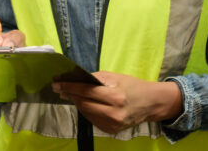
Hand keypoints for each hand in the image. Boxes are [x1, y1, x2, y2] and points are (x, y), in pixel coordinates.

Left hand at [52, 71, 182, 134]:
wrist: (150, 103)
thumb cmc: (132, 86)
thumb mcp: (115, 77)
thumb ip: (95, 78)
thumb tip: (75, 79)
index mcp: (115, 97)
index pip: (86, 91)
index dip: (69, 87)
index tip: (57, 83)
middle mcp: (114, 113)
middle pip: (84, 104)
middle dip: (70, 94)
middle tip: (59, 88)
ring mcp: (113, 125)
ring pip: (86, 113)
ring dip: (77, 103)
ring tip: (70, 94)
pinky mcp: (112, 131)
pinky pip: (93, 119)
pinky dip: (86, 111)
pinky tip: (85, 103)